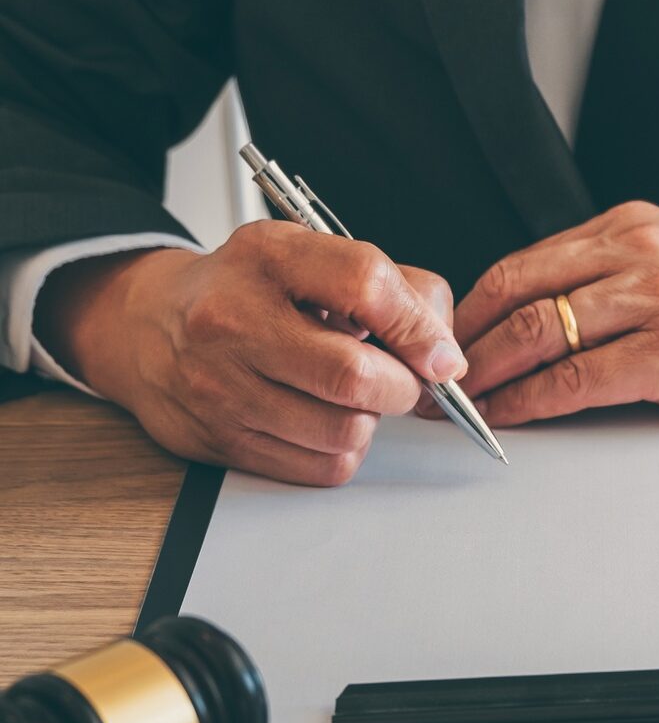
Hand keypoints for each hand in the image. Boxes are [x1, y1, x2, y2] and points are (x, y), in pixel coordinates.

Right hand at [33, 221, 464, 484]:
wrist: (149, 326)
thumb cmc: (250, 292)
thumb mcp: (313, 260)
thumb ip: (394, 289)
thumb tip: (445, 352)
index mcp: (269, 256)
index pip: (365, 284)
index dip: (420, 328)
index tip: (441, 356)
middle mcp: (234, 319)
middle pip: (356, 375)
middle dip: (402, 387)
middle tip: (401, 381)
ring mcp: (221, 385)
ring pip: (345, 430)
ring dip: (369, 420)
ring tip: (350, 397)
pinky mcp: (222, 440)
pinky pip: (322, 466)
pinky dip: (341, 450)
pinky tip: (322, 420)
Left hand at [452, 203, 658, 425]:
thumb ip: (626, 278)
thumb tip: (559, 321)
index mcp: (635, 226)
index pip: (525, 262)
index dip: (473, 306)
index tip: (450, 340)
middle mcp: (638, 251)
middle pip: (517, 293)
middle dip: (465, 342)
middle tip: (432, 376)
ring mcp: (658, 297)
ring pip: (540, 333)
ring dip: (489, 375)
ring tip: (460, 406)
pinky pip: (581, 378)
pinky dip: (535, 401)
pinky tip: (513, 417)